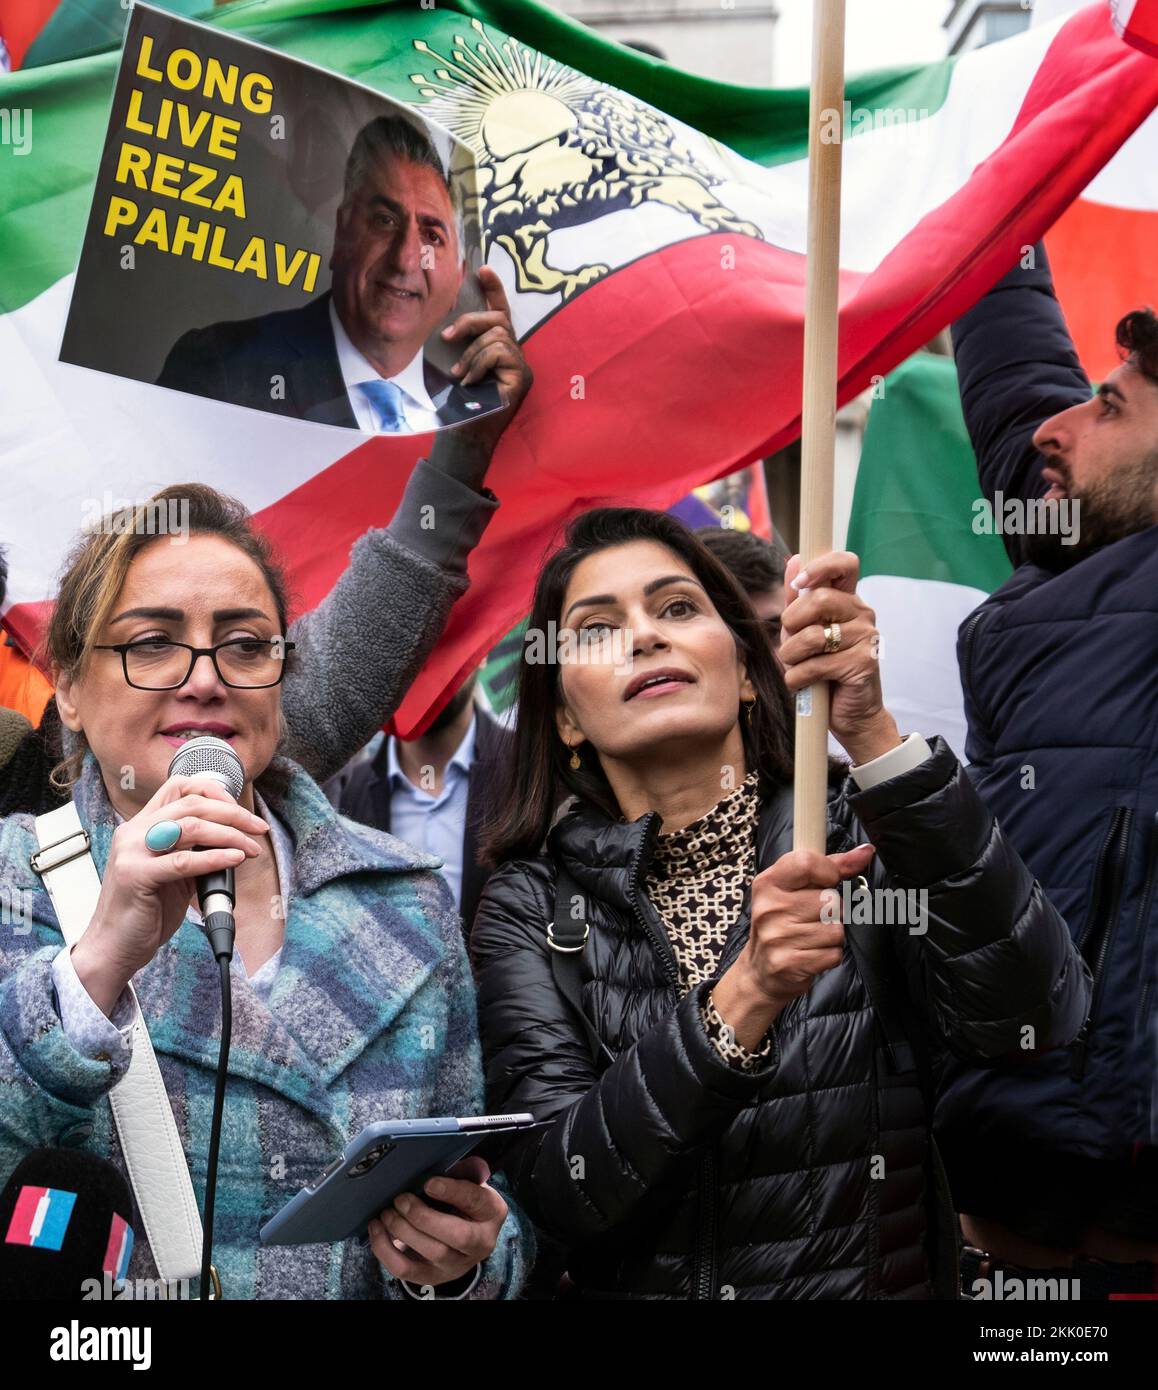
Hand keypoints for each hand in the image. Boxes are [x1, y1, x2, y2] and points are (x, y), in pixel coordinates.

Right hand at [69, 774, 267, 1014]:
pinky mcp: (136, 876)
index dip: (213, 791)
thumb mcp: (172, 873)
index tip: (239, 809)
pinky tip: (235, 860)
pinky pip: (184, 861)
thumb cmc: (145, 911)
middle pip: (191, 804)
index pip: (178, 786)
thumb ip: (194, 851)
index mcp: (140, 826)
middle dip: (233, 813)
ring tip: (251, 848)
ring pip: (191, 827)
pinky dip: (215, 858)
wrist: (114, 947)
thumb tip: (234, 840)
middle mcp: (133, 833)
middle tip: (258, 828)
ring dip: (230, 835)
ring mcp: (131, 852)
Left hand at [369, 1155, 507, 1290]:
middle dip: (423, 1216)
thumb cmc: (463, 1203)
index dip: (452, 1191)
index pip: (476, 1200)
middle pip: (456, 1235)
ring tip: (387, 1213)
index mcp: (491, 1212)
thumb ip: (459, 1171)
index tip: (429, 1182)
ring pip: (431, 1254)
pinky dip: (386, 1250)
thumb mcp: (468, 1183)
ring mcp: (456, 1264)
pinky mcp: (431, 1277)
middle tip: (400, 1199)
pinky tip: (377, 1229)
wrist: (465, 1238)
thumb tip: (440, 1157)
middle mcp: (480, 1243)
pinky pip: (406, 1271)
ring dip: (403, 1231)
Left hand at [439, 265, 531, 453]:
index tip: (482, 269)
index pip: (500, 312)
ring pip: (497, 336)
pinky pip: (499, 352)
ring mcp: (521, 366)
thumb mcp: (456, 364)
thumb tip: (449, 322)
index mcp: (498, 349)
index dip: (494, 289)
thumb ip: (461, 344)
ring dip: (471, 354)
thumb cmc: (459, 404)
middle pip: (498, 319)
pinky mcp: (522, 377)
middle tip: (447, 336)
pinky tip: (471, 382)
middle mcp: (514, 355)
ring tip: (461, 375)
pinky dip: (480, 364)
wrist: (465, 434)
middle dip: (470, 322)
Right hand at [715, 843, 875, 1040]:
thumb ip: (832, 867)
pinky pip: (833, 954)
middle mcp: (769, 908)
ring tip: (812, 938)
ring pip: (836, 930)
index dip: (828, 872)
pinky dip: (829, 955)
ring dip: (832, 936)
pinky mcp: (787, 963)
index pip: (807, 863)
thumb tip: (866, 852)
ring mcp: (776, 937)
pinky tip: (812, 954)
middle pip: (830, 901)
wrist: (760, 970)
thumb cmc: (784, 922)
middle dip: (832, 912)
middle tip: (813, 918)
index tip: (828, 881)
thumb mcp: (796, 889)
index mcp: (768, 883)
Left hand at [780, 550, 900, 764]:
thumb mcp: (804, 632)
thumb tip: (793, 560)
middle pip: (818, 599)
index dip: (820, 566)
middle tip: (790, 644)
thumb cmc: (823, 670)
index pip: (845, 563)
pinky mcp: (863, 663)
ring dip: (790, 656)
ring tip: (794, 667)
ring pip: (812, 636)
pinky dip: (797, 678)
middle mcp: (862, 614)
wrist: (851, 715)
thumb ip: (798, 599)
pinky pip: (815, 665)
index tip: (799, 583)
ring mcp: (866, 637)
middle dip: (791, 624)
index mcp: (849, 601)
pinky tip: (801, 684)